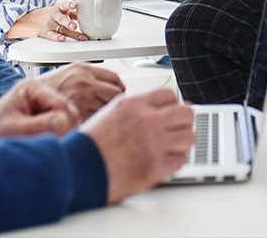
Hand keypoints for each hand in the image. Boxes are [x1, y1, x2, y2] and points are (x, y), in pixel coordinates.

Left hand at [0, 78, 79, 141]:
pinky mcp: (49, 117)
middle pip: (68, 111)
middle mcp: (42, 94)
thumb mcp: (11, 129)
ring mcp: (46, 105)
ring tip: (44, 146)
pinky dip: (59, 138)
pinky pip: (64, 128)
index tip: (56, 141)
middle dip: (63, 130)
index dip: (61, 124)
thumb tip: (64, 123)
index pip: (60, 104)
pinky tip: (47, 145)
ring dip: (61, 135)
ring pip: (69, 121)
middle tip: (49, 146)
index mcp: (31, 88)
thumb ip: (36, 126)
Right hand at [5, 0, 86, 42]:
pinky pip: (51, 35)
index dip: (70, 4)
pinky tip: (63, 39)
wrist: (32, 20)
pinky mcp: (45, 33)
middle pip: (62, 18)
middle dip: (68, 22)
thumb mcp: (60, 10)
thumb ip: (72, 12)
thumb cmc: (51, 14)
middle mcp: (54, 15)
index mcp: (58, 8)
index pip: (64, 5)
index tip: (75, 5)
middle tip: (75, 26)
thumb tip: (86, 15)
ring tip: (77, 34)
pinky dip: (57, 38)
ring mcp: (49, 24)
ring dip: (70, 33)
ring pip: (60, 29)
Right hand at [38, 64, 124, 118]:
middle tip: (110, 110)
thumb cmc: (44, 92)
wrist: (23, 103)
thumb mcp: (66, 75)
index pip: (115, 79)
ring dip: (105, 114)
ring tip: (99, 119)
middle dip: (115, 103)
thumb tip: (105, 85)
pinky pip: (96, 119)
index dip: (118, 89)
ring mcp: (81, 97)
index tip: (117, 96)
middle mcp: (84, 81)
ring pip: (108, 108)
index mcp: (82, 69)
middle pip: (116, 93)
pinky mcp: (77, 114)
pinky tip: (89, 124)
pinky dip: (94, 123)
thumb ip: (86, 77)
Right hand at [80, 88, 195, 203]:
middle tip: (177, 128)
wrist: (78, 170)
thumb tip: (155, 108)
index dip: (172, 104)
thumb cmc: (90, 144)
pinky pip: (180, 161)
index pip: (170, 95)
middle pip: (186, 113)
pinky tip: (165, 161)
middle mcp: (146, 121)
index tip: (171, 112)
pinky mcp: (154, 169)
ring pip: (188, 137)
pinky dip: (175, 162)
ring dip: (182, 142)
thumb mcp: (110, 112)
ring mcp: (152, 145)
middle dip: (184, 121)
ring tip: (172, 146)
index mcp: (134, 105)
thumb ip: (135, 107)